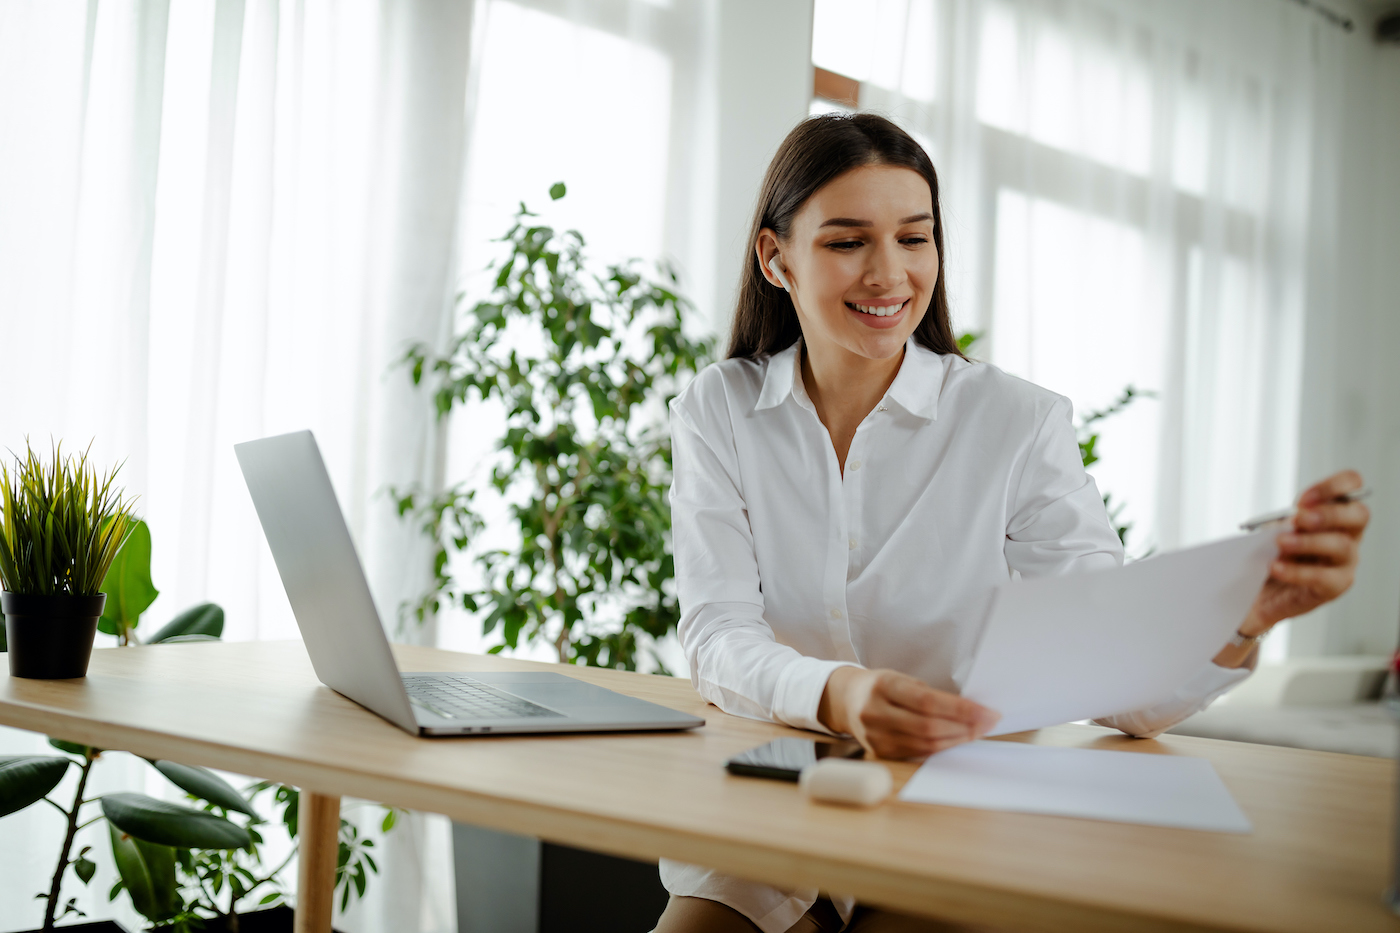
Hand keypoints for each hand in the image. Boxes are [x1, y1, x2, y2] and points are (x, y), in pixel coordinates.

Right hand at [817, 666, 1000, 759]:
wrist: (846, 701)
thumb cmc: (880, 687)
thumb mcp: (900, 678)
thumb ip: (928, 694)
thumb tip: (969, 711)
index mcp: (883, 686)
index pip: (928, 702)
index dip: (961, 709)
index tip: (987, 712)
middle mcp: (875, 712)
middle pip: (929, 727)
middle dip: (965, 727)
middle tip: (988, 723)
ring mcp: (876, 736)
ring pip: (926, 744)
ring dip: (957, 740)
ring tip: (977, 732)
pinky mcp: (880, 752)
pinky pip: (918, 753)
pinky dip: (941, 748)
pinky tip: (955, 741)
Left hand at [1245, 470, 1368, 634]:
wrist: (1258, 590)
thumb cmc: (1271, 553)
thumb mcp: (1274, 529)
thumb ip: (1283, 521)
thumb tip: (1285, 523)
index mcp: (1334, 511)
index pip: (1352, 484)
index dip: (1333, 486)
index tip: (1303, 499)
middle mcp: (1348, 534)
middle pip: (1359, 515)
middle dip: (1329, 514)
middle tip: (1298, 519)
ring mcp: (1345, 561)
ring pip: (1342, 546)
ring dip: (1309, 541)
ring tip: (1281, 543)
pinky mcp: (1334, 587)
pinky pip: (1323, 578)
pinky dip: (1297, 572)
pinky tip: (1275, 567)